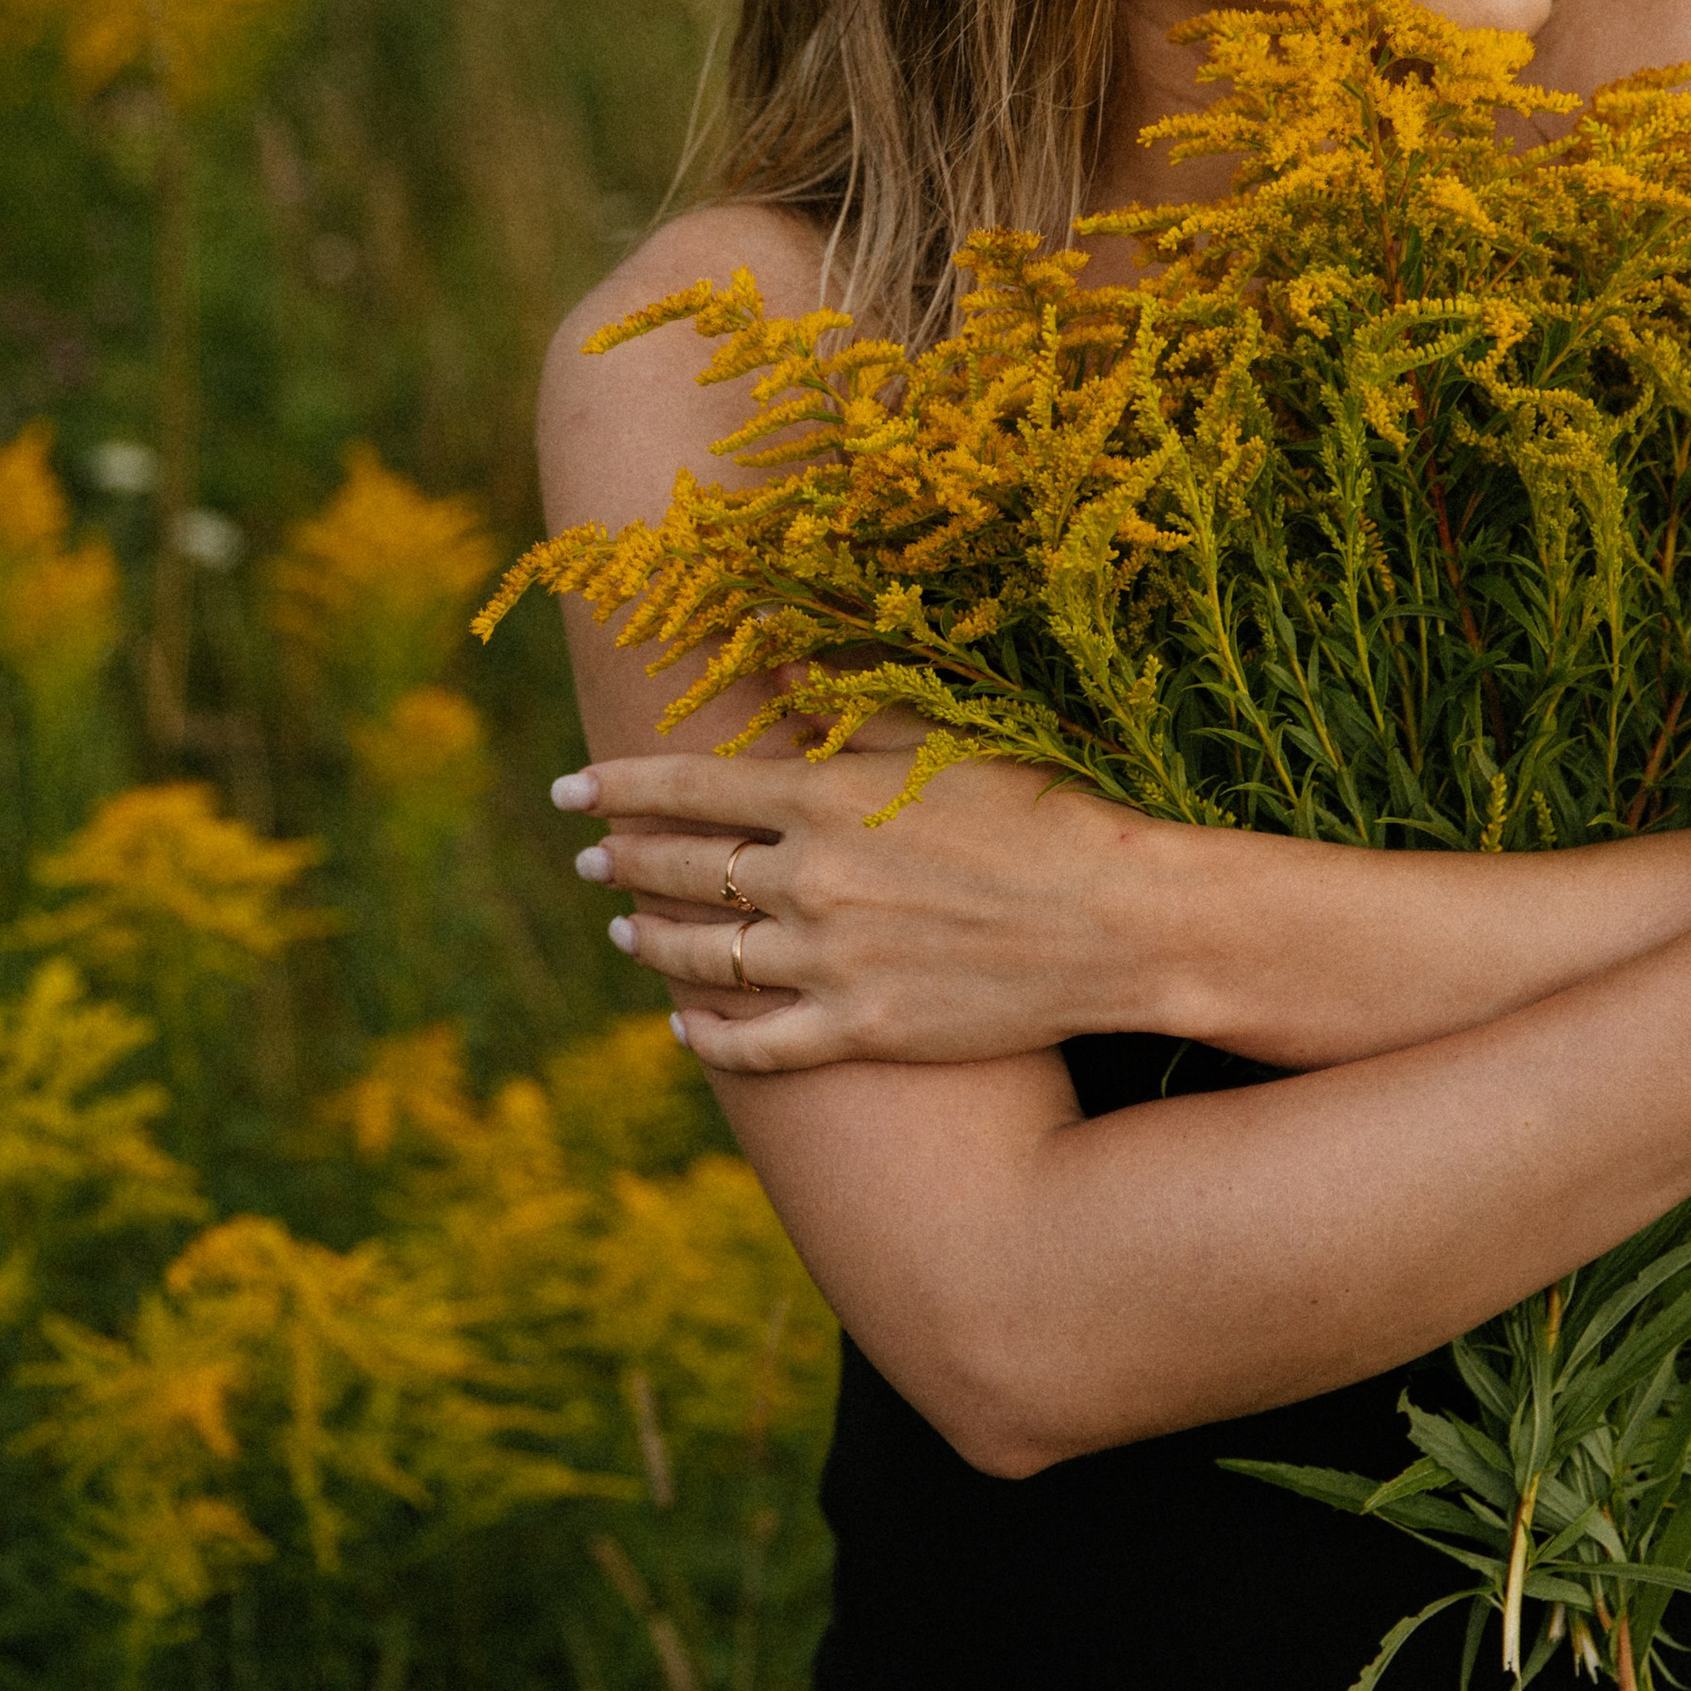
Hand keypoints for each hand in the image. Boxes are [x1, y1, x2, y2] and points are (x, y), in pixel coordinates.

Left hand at [549, 732, 1169, 1072]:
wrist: (1121, 921)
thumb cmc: (1044, 814)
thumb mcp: (943, 739)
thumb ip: (849, 703)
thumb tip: (776, 647)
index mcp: (823, 796)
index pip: (684, 787)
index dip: (616, 788)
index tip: (570, 792)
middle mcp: (808, 879)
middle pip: (678, 869)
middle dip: (620, 859)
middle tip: (587, 856)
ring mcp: (828, 962)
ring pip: (701, 957)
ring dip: (651, 940)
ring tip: (624, 928)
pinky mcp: (859, 1030)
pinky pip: (754, 1043)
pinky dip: (707, 1036)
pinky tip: (684, 1026)